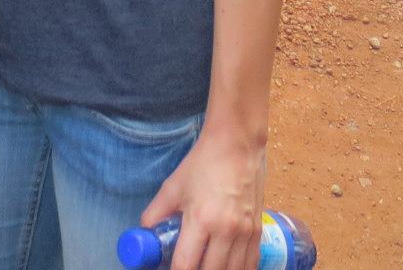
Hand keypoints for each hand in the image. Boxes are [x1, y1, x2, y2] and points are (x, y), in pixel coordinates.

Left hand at [139, 124, 266, 269]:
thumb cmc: (203, 163)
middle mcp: (226, 231)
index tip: (170, 268)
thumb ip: (155, 213)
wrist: (237, 145)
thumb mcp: (173, 187)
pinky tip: (226, 267)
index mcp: (201, 220)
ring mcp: (245, 232)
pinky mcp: (258, 230)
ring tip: (205, 264)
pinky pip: (250, 263)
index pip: (185, 265)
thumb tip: (145, 233)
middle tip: (187, 264)